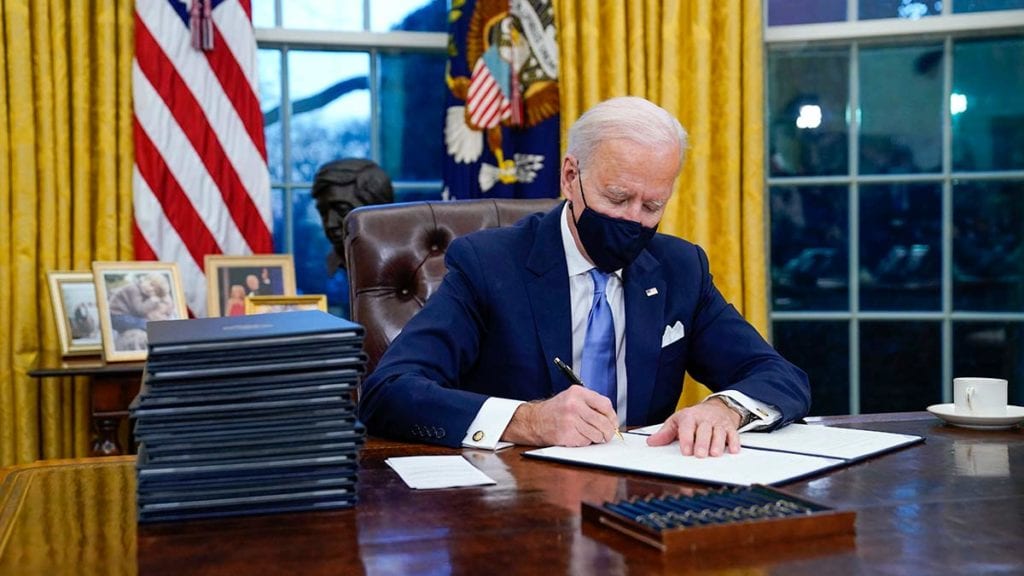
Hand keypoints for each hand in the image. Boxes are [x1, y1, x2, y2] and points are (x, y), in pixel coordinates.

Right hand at [502, 386, 617, 446]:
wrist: (534, 420)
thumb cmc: (556, 410)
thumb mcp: (572, 398)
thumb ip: (591, 404)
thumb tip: (612, 419)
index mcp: (578, 393)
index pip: (605, 404)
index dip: (612, 416)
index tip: (613, 422)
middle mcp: (574, 405)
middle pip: (603, 422)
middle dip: (608, 431)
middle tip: (607, 434)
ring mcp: (570, 420)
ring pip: (597, 434)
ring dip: (596, 438)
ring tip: (588, 434)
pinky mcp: (567, 434)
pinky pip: (586, 442)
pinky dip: (585, 442)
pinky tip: (577, 436)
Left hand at [646, 397, 741, 457]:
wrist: (716, 407)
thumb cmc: (694, 417)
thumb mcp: (677, 421)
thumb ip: (665, 433)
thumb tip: (651, 442)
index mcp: (690, 417)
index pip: (687, 427)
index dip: (687, 439)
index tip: (686, 451)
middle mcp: (705, 419)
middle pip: (704, 430)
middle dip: (702, 442)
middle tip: (700, 455)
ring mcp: (718, 423)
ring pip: (719, 432)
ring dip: (718, 443)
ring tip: (715, 454)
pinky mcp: (730, 428)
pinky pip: (733, 434)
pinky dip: (734, 442)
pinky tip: (733, 450)